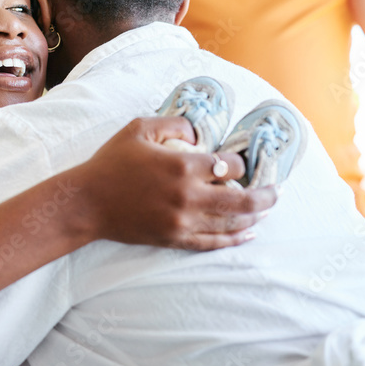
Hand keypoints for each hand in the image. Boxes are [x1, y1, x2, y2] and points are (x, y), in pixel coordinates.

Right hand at [81, 116, 275, 250]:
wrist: (87, 202)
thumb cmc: (111, 163)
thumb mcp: (139, 129)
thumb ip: (173, 122)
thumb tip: (198, 132)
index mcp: (182, 166)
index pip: (229, 167)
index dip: (241, 163)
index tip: (242, 162)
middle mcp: (188, 197)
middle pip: (242, 201)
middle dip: (266, 196)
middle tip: (277, 191)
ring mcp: (183, 222)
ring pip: (232, 224)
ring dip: (255, 217)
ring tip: (266, 209)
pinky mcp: (175, 239)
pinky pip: (213, 242)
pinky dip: (234, 239)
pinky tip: (247, 234)